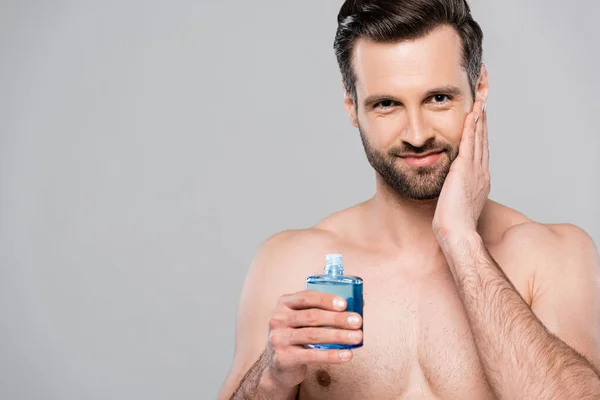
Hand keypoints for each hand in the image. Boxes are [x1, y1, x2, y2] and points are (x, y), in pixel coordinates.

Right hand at [264, 290, 362, 388]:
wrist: (279, 364)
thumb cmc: (298, 336)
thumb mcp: (302, 319)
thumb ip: (322, 310)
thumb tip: (358, 305)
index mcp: (284, 304)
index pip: (306, 297)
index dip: (326, 300)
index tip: (344, 304)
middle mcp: (278, 319)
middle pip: (311, 316)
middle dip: (337, 318)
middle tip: (357, 322)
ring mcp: (279, 339)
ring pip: (313, 335)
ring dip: (338, 335)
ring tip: (357, 337)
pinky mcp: (283, 358)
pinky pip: (312, 355)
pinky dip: (332, 355)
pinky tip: (346, 354)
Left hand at [433, 99, 489, 242]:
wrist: (457, 231)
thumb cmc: (453, 223)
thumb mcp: (456, 203)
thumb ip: (455, 191)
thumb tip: (449, 189)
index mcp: (480, 180)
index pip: (480, 150)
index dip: (481, 133)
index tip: (480, 119)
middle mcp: (482, 172)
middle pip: (483, 139)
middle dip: (483, 120)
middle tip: (484, 100)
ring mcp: (476, 169)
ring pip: (479, 137)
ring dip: (479, 117)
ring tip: (480, 99)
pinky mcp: (465, 169)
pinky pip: (470, 142)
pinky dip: (472, 126)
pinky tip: (471, 113)